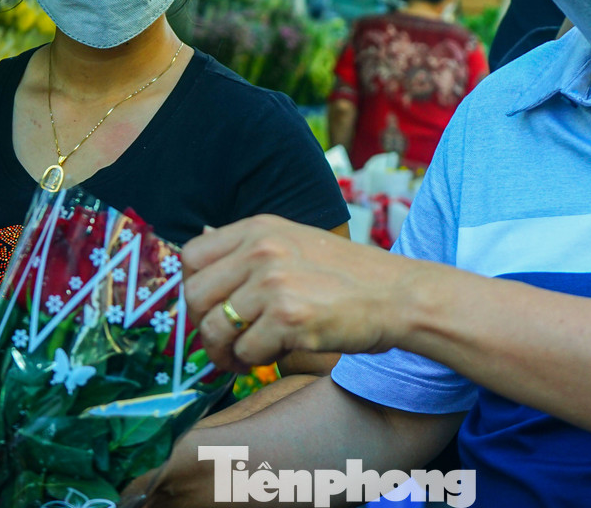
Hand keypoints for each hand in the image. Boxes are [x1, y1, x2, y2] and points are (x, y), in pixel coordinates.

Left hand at [180, 215, 419, 371]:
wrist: (399, 295)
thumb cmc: (349, 275)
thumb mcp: (295, 240)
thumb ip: (248, 245)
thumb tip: (199, 236)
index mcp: (259, 228)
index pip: (192, 256)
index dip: (194, 288)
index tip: (211, 308)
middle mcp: (261, 250)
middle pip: (195, 296)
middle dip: (205, 327)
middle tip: (225, 342)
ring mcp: (274, 283)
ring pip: (215, 329)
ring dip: (226, 352)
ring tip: (247, 356)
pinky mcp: (289, 318)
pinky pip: (246, 351)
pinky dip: (255, 362)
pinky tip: (275, 355)